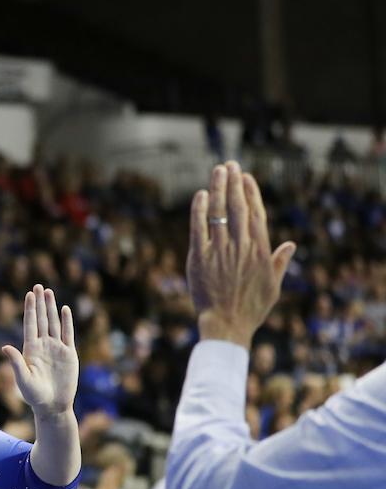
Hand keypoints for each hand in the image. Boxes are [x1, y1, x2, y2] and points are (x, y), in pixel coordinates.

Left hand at [2, 284, 77, 417]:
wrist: (53, 406)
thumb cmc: (34, 395)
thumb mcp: (23, 379)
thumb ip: (16, 362)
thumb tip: (5, 347)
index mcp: (30, 349)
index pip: (30, 324)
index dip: (30, 309)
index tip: (28, 294)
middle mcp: (43, 346)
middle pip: (41, 320)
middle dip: (40, 303)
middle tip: (38, 286)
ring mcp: (56, 348)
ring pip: (54, 323)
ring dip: (52, 308)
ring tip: (49, 292)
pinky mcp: (69, 354)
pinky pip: (68, 334)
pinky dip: (66, 322)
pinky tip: (64, 309)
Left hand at [188, 162, 295, 348]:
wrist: (227, 324)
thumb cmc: (251, 309)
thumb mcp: (272, 286)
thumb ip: (279, 263)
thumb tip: (290, 245)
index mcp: (260, 251)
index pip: (256, 214)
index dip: (251, 193)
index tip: (246, 177)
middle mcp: (241, 246)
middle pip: (238, 207)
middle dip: (234, 183)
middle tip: (230, 164)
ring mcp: (219, 250)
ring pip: (219, 212)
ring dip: (218, 188)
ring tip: (217, 170)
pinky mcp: (199, 258)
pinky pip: (198, 228)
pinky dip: (199, 210)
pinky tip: (200, 194)